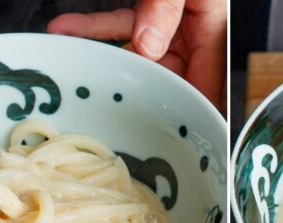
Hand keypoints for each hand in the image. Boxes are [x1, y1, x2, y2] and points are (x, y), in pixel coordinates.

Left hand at [47, 0, 225, 113]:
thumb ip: (165, 9)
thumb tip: (147, 45)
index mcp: (216, 36)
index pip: (210, 94)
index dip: (195, 125)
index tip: (174, 149)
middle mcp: (197, 38)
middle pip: (172, 84)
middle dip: (140, 100)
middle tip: (111, 119)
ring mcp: (171, 29)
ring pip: (139, 59)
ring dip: (104, 62)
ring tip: (72, 72)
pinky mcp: (152, 15)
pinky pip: (121, 28)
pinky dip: (94, 28)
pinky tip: (65, 29)